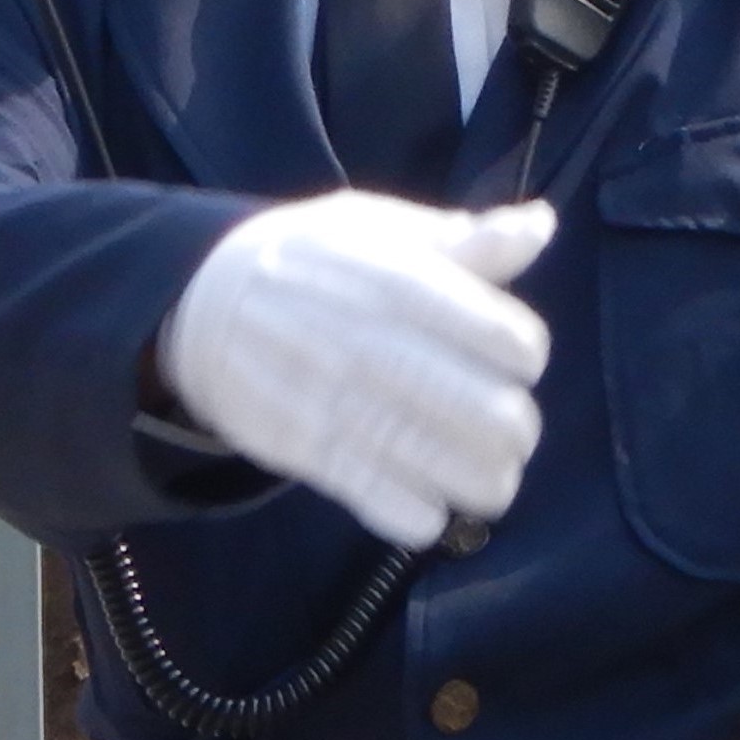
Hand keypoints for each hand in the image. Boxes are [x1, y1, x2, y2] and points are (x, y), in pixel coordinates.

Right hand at [156, 193, 555, 548]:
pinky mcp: (309, 451)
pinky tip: (429, 503)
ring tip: (488, 476)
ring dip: (485, 482)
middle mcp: (377, 345)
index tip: (512, 358)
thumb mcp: (376, 226)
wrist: (197, 301)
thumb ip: (463, 239)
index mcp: (402, 284)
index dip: (525, 355)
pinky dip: (420, 515)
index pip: (510, 340)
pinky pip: (388, 503)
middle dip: (516, 431)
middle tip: (509, 430)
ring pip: (450, 467)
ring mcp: (341, 402)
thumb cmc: (306, 259)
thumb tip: (541, 225)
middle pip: (493, 414)